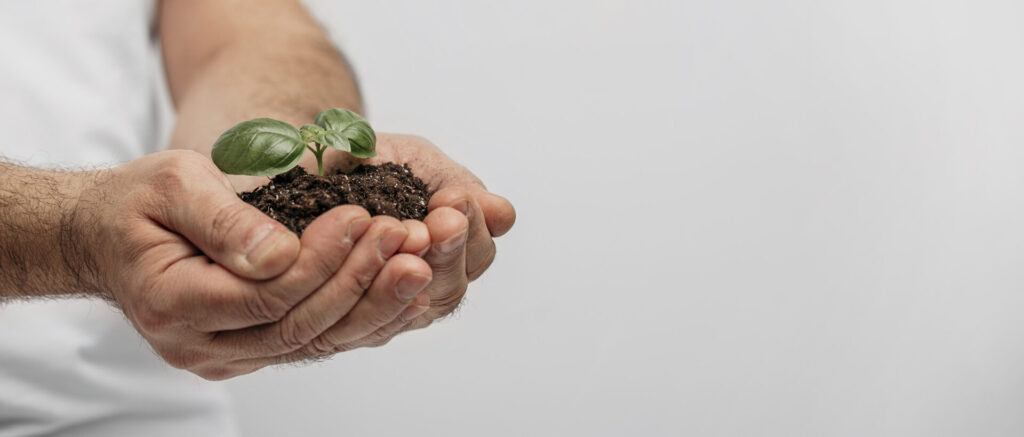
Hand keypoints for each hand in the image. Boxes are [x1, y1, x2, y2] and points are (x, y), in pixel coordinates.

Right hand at [79, 150, 433, 378]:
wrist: (111, 237)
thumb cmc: (139, 205)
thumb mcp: (171, 185)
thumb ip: (223, 220)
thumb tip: (279, 253)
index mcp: (172, 303)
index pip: (264, 296)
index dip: (319, 260)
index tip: (361, 215)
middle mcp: (200, 345)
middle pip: (298, 326)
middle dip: (359, 280)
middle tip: (406, 239)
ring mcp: (227, 355)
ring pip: (314, 341)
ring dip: (372, 303)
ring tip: (417, 262)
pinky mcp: (252, 350)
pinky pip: (314, 341)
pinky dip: (361, 316)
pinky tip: (400, 291)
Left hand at [324, 133, 516, 347]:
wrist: (299, 162)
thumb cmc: (361, 161)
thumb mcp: (412, 160)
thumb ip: (456, 186)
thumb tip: (503, 215)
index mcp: (449, 243)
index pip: (479, 252)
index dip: (472, 229)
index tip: (453, 201)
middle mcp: (425, 279)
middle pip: (453, 287)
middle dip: (449, 251)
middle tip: (440, 222)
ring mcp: (391, 302)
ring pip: (419, 307)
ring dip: (414, 274)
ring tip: (408, 238)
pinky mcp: (350, 321)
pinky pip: (372, 324)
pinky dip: (378, 296)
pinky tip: (377, 267)